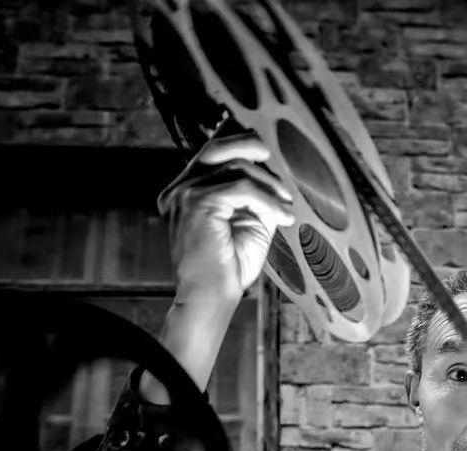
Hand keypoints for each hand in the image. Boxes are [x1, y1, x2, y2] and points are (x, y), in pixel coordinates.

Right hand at [158, 130, 295, 300]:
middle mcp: (181, 189)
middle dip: (253, 146)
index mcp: (188, 191)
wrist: (211, 297)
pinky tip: (282, 217)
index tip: (266, 149)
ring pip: (236, 167)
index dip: (238, 139)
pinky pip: (241, 187)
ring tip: (285, 206)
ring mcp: (185, 193)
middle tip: (277, 163)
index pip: (211, 151)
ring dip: (269, 186)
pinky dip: (267, 201)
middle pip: (218, 146)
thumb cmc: (229, 267)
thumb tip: (274, 167)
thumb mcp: (248, 221)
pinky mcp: (197, 202)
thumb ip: (254, 192)